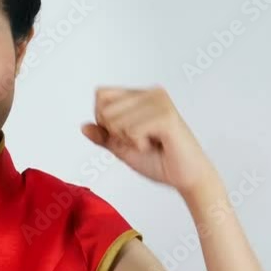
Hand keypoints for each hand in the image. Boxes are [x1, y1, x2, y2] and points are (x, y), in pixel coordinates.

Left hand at [81, 86, 220, 195]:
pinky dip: (137, 145)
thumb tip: (83, 127)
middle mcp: (151, 92)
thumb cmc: (159, 161)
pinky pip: (130, 130)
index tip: (126, 134)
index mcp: (140, 95)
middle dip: (114, 132)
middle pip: (104, 108)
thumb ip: (104, 136)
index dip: (104, 120)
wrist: (187, 177)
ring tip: (149, 143)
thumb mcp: (123, 148)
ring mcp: (159, 102)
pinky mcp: (166, 116)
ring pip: (115, 120)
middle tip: (140, 140)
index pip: (100, 95)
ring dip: (127, 140)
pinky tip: (155, 146)